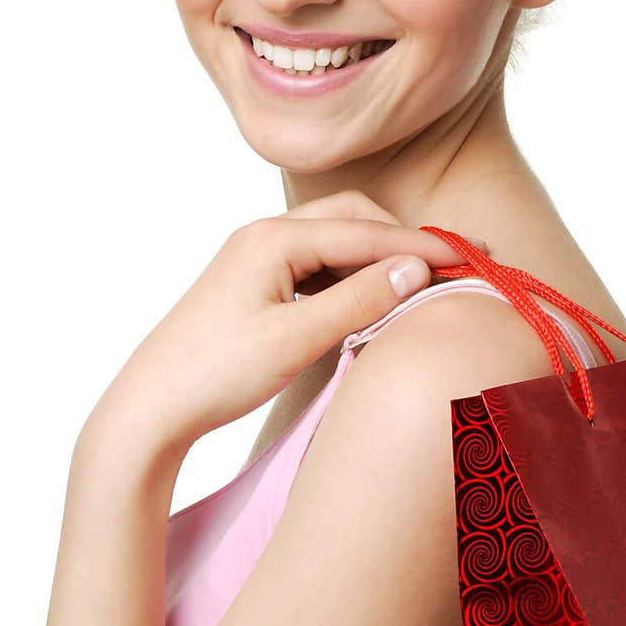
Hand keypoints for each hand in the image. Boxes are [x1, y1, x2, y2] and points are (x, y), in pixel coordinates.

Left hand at [89, 191, 487, 455]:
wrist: (150, 407)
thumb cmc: (215, 373)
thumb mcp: (295, 340)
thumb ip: (358, 300)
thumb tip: (417, 266)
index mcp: (274, 238)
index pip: (368, 231)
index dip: (425, 244)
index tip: (475, 258)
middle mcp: (265, 234)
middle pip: (354, 218)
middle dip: (404, 238)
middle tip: (454, 265)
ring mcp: (259, 257)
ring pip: (337, 241)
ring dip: (380, 257)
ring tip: (425, 282)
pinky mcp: (257, 283)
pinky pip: (319, 265)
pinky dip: (354, 275)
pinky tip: (373, 300)